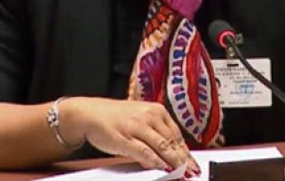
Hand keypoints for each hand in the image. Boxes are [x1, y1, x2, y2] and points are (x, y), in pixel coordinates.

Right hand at [62, 98, 200, 175]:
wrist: (90, 113)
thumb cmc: (115, 117)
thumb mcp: (140, 118)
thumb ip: (155, 133)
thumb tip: (169, 153)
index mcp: (156, 110)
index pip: (176, 134)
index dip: (186, 151)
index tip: (193, 163)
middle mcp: (149, 116)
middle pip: (172, 142)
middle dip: (183, 160)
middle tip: (192, 172)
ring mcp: (138, 127)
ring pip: (162, 147)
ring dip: (173, 162)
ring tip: (181, 173)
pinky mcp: (126, 138)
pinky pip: (145, 152)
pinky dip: (155, 161)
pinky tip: (162, 168)